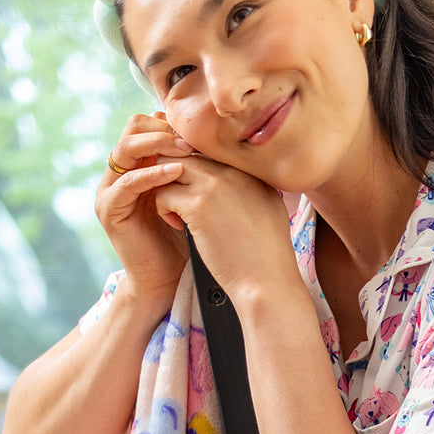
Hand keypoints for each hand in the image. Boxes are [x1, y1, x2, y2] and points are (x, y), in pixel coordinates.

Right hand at [96, 112, 194, 304]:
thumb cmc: (189, 240)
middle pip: (133, 128)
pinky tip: (176, 173)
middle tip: (194, 139)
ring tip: (187, 151)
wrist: (169, 280)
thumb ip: (198, 169)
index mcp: (140, 165)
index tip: (203, 131)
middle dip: (164, 129)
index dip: (173, 123)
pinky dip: (152, 175)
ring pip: (126, 149)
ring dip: (158, 145)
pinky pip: (127, 183)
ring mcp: (111, 190)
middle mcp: (121, 173)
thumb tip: (224, 141)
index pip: (149, 124)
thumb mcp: (195, 197)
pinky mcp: (109, 210)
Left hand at [152, 154, 303, 307]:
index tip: (199, 196)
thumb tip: (238, 183)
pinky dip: (165, 209)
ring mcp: (214, 185)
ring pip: (169, 166)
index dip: (198, 172)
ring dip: (167, 187)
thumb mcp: (270, 210)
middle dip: (176, 175)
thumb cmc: (269, 256)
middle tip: (180, 202)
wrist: (268, 281)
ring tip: (178, 214)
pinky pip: (163, 192)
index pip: (210, 152)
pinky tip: (180, 227)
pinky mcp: (197, 205)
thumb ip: (253, 189)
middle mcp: (232, 171)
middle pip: (188, 152)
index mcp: (250, 171)